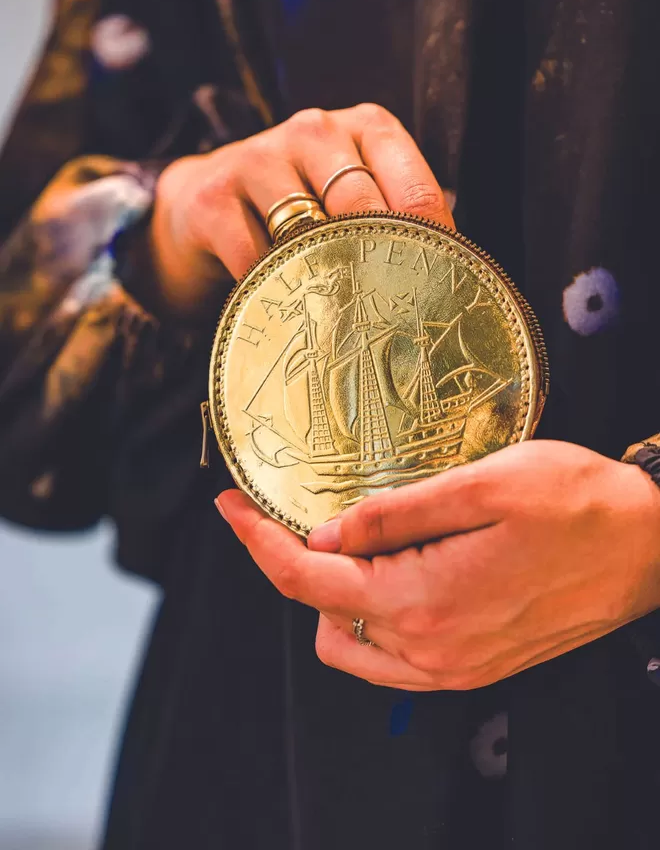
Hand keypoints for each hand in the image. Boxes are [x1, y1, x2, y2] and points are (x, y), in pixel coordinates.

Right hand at [148, 104, 453, 316]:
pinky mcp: (213, 196)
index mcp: (364, 129)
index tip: (444, 292)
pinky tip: (281, 306)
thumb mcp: (348, 202)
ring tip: (339, 318)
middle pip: (362, 205)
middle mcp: (314, 131)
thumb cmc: (295, 211)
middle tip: (393, 318)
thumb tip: (451, 279)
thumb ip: (392, 224)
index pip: (414, 185)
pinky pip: (253, 256)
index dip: (433, 244)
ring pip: (307, 229)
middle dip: (378, 264)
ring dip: (323, 277)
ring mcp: (259, 158)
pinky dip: (271, 287)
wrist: (200, 206)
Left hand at [216, 440, 659, 690]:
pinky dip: (377, 619)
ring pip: (356, 647)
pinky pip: (396, 658)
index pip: (308, 581)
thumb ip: (394, 513)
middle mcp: (433, 649)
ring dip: (338, 597)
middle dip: (300, 569)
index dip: (258, 542)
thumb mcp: (482, 484)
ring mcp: (456, 666)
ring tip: (361, 543)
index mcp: (426, 600)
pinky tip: (398, 574)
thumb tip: (325, 533)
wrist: (651, 545)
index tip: (231, 509)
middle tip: (308, 518)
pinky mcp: (477, 665)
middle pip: (324, 619)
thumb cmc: (577, 504)